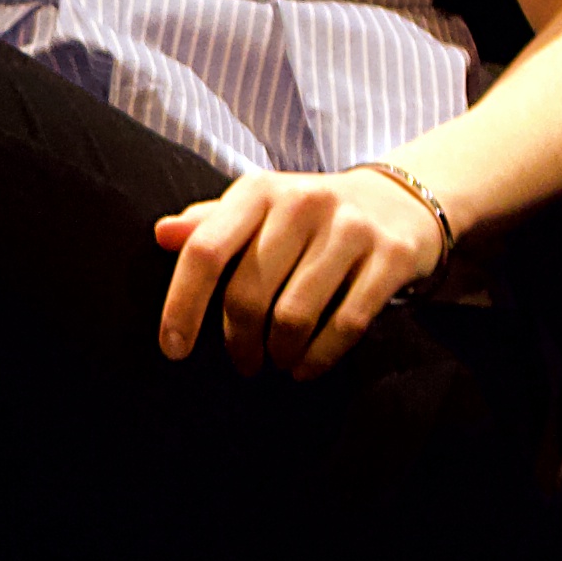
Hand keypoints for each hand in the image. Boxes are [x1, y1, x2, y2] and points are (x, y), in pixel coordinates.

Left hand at [151, 167, 446, 379]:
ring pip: (294, 315)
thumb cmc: (308, 216)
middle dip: (238, 342)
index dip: (182, 305)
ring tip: (276, 361)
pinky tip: (305, 368)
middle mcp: (303, 203)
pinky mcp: (390, 256)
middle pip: (248, 294)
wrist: (400, 202)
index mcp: (259, 191)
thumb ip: (210, 224)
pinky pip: (345, 324)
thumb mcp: (258, 208)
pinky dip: (319, 358)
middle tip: (243, 362)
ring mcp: (350, 229)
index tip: (173, 349)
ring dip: (279, 353)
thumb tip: (161, 234)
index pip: (205, 251)